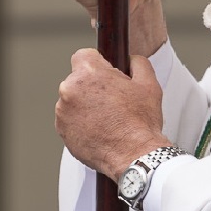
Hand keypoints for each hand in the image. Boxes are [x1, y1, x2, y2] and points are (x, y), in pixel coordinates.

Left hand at [56, 49, 169, 180]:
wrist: (134, 155)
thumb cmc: (140, 123)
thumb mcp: (148, 85)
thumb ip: (138, 63)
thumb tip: (132, 60)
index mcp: (88, 73)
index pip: (84, 55)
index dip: (97, 63)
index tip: (105, 75)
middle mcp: (70, 89)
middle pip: (78, 79)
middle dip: (93, 87)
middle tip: (112, 101)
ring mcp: (63, 111)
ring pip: (73, 100)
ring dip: (85, 105)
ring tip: (107, 119)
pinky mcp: (62, 130)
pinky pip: (69, 119)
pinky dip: (80, 122)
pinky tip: (98, 129)